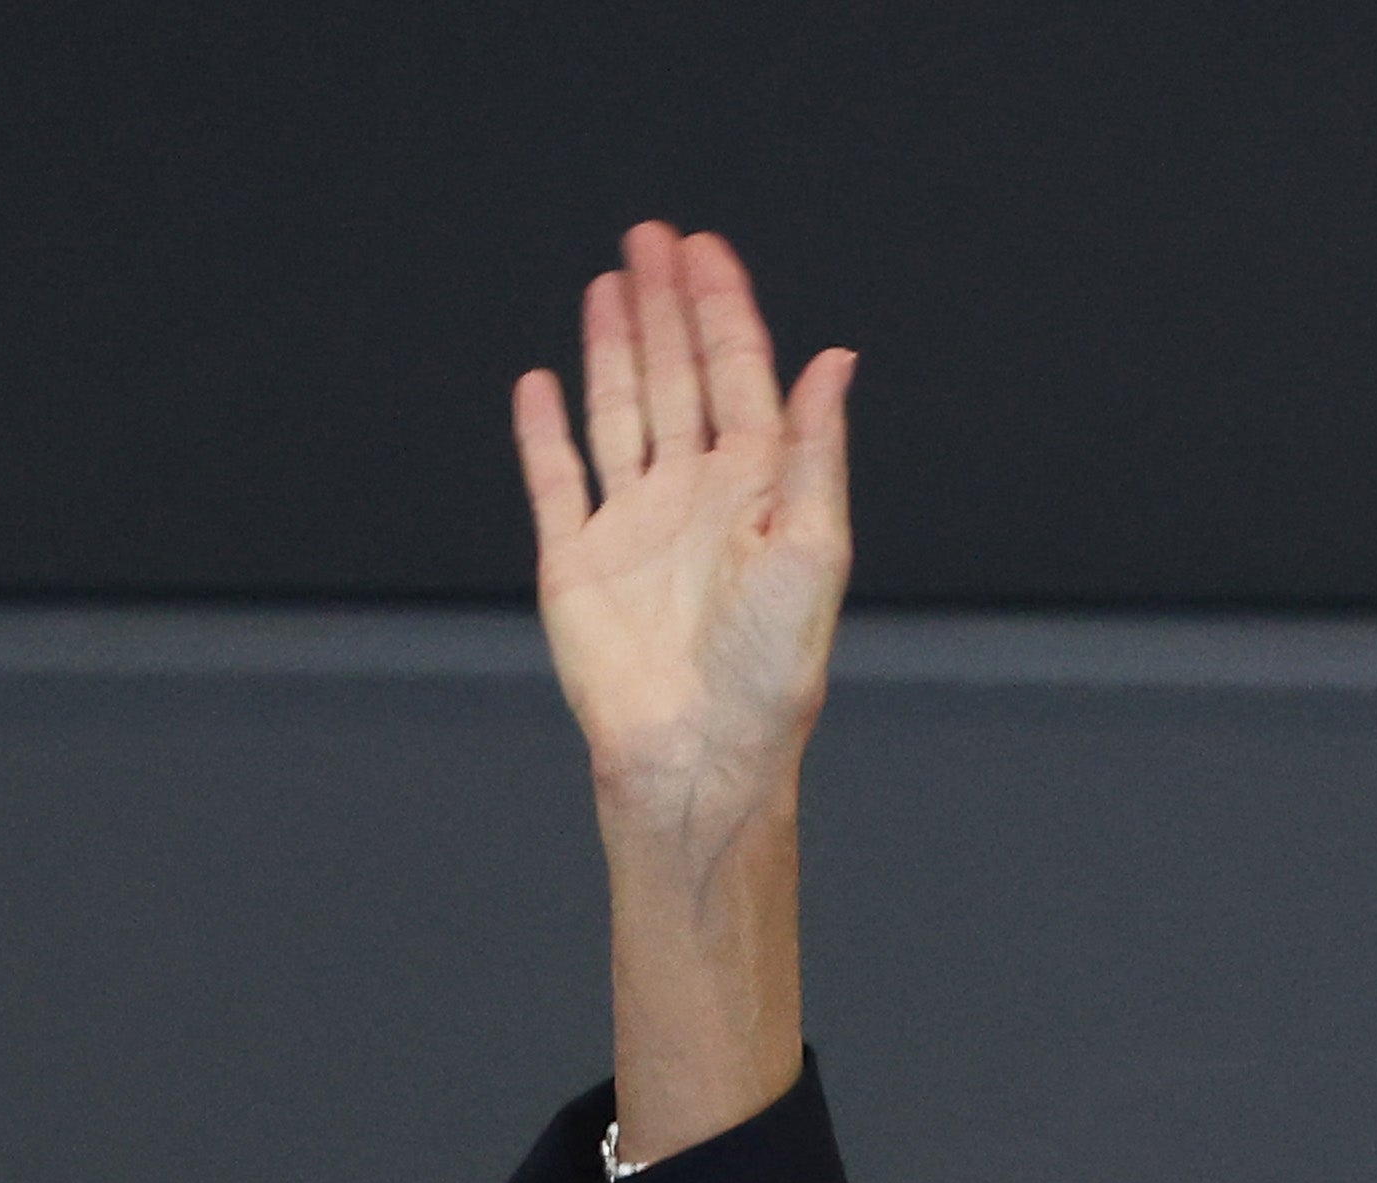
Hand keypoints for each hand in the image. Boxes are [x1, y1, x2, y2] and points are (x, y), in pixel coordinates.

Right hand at [510, 223, 853, 853]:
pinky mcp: (577, 563)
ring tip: (609, 284)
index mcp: (758, 493)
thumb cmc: (771, 669)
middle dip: (667, 308)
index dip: (724, 312)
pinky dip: (544, 432)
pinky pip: (556, 481)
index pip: (739, 378)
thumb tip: (836, 358)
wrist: (699, 752)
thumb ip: (816, 452)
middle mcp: (696, 500)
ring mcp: (634, 528)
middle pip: (678, 379)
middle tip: (651, 236)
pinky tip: (540, 381)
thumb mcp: (812, 550)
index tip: (705, 250)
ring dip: (615, 349)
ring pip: (620, 414)